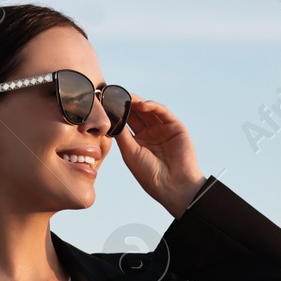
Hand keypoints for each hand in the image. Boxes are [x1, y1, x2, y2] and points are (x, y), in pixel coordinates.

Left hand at [113, 94, 207, 217]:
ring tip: (126, 96)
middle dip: (125, 103)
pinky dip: (153, 106)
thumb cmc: (150, 175)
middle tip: (113, 94)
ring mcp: (163, 129)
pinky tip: (142, 105)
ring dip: (137, 102)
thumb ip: (122, 134)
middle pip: (136, 113)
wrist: (173, 186)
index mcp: (138, 142)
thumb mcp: (130, 153)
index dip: (116, 112)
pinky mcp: (175, 126)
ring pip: (148, 110)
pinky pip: (163, 112)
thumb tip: (109, 118)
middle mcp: (151, 134)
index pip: (126, 122)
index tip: (104, 103)